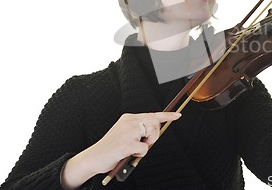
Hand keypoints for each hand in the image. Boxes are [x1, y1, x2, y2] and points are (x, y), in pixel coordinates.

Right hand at [61, 112, 180, 188]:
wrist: (93, 157)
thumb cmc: (111, 148)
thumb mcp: (125, 134)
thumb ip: (139, 131)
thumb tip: (155, 132)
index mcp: (128, 118)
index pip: (151, 114)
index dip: (167, 115)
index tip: (178, 115)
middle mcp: (128, 122)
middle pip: (155, 123)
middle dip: (155, 135)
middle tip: (145, 143)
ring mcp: (127, 132)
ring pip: (151, 134)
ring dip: (147, 144)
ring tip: (134, 149)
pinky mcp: (126, 144)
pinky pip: (144, 148)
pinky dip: (139, 154)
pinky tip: (129, 154)